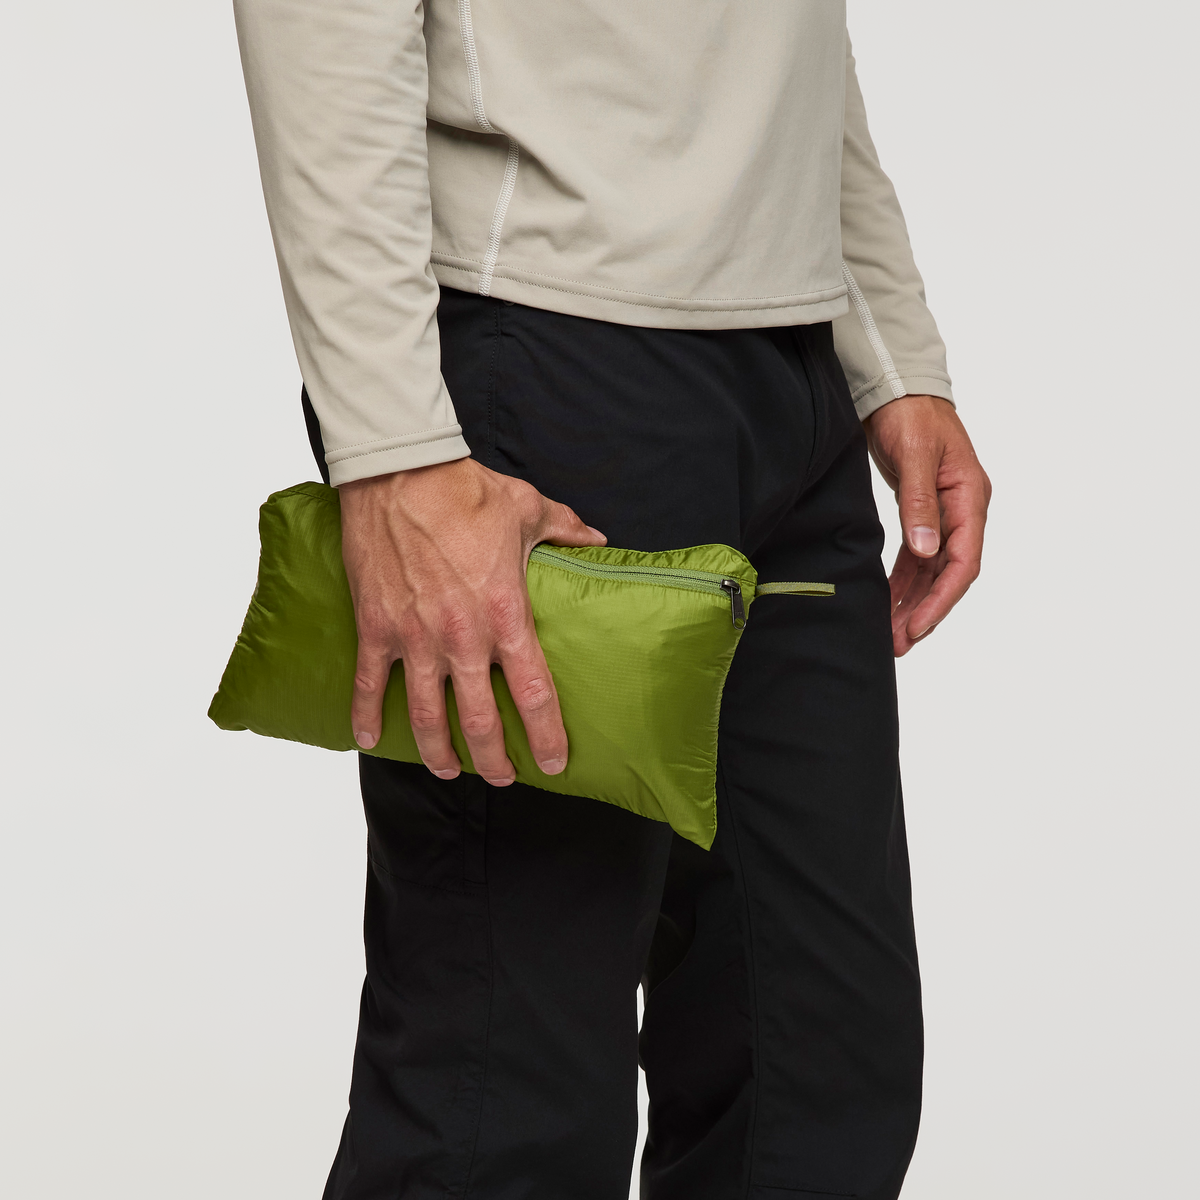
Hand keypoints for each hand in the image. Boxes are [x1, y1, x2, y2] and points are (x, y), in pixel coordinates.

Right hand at [338, 458, 605, 783]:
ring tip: (448, 771)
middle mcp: (463, 638)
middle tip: (502, 777)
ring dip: (438, 754)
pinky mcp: (375, 628)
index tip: (554, 762)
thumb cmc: (465, 490)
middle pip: (480, 721)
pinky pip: (369, 685)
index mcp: (506, 615)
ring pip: (426, 717)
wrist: (400, 472)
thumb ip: (566, 531)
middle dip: (493, 760)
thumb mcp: (528, 509)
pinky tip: (371, 739)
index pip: (534, 694)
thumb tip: (597, 538)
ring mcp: (415, 638)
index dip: (546, 736)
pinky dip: (366, 717)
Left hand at [864, 394, 990, 656]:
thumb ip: (920, 504)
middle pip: (948, 574)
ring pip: (930, 571)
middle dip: (925, 611)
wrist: (897, 389)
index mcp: (970, 497)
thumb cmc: (911, 414)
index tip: (917, 626)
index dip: (942, 599)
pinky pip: (915, 558)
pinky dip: (902, 582)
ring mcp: (942, 514)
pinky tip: (887, 603)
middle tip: (899, 643)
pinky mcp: (921, 513)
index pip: (963, 561)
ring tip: (891, 634)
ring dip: (912, 602)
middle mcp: (962, 510)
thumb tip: (926, 551)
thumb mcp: (915, 455)